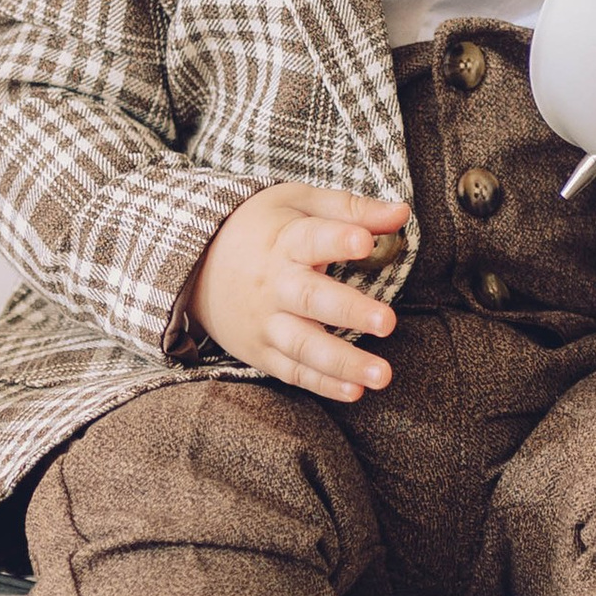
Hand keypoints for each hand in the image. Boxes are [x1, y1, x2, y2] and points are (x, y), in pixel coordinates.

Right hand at [188, 184, 409, 401]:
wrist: (194, 264)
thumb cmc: (259, 229)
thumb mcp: (298, 204)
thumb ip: (351, 209)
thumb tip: (401, 213)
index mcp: (284, 242)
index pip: (312, 239)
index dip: (338, 240)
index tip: (366, 242)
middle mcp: (273, 285)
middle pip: (310, 299)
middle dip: (349, 311)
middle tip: (387, 322)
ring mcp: (265, 322)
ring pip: (303, 345)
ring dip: (343, 362)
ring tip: (381, 375)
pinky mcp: (260, 352)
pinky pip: (293, 372)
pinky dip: (322, 384)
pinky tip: (354, 392)